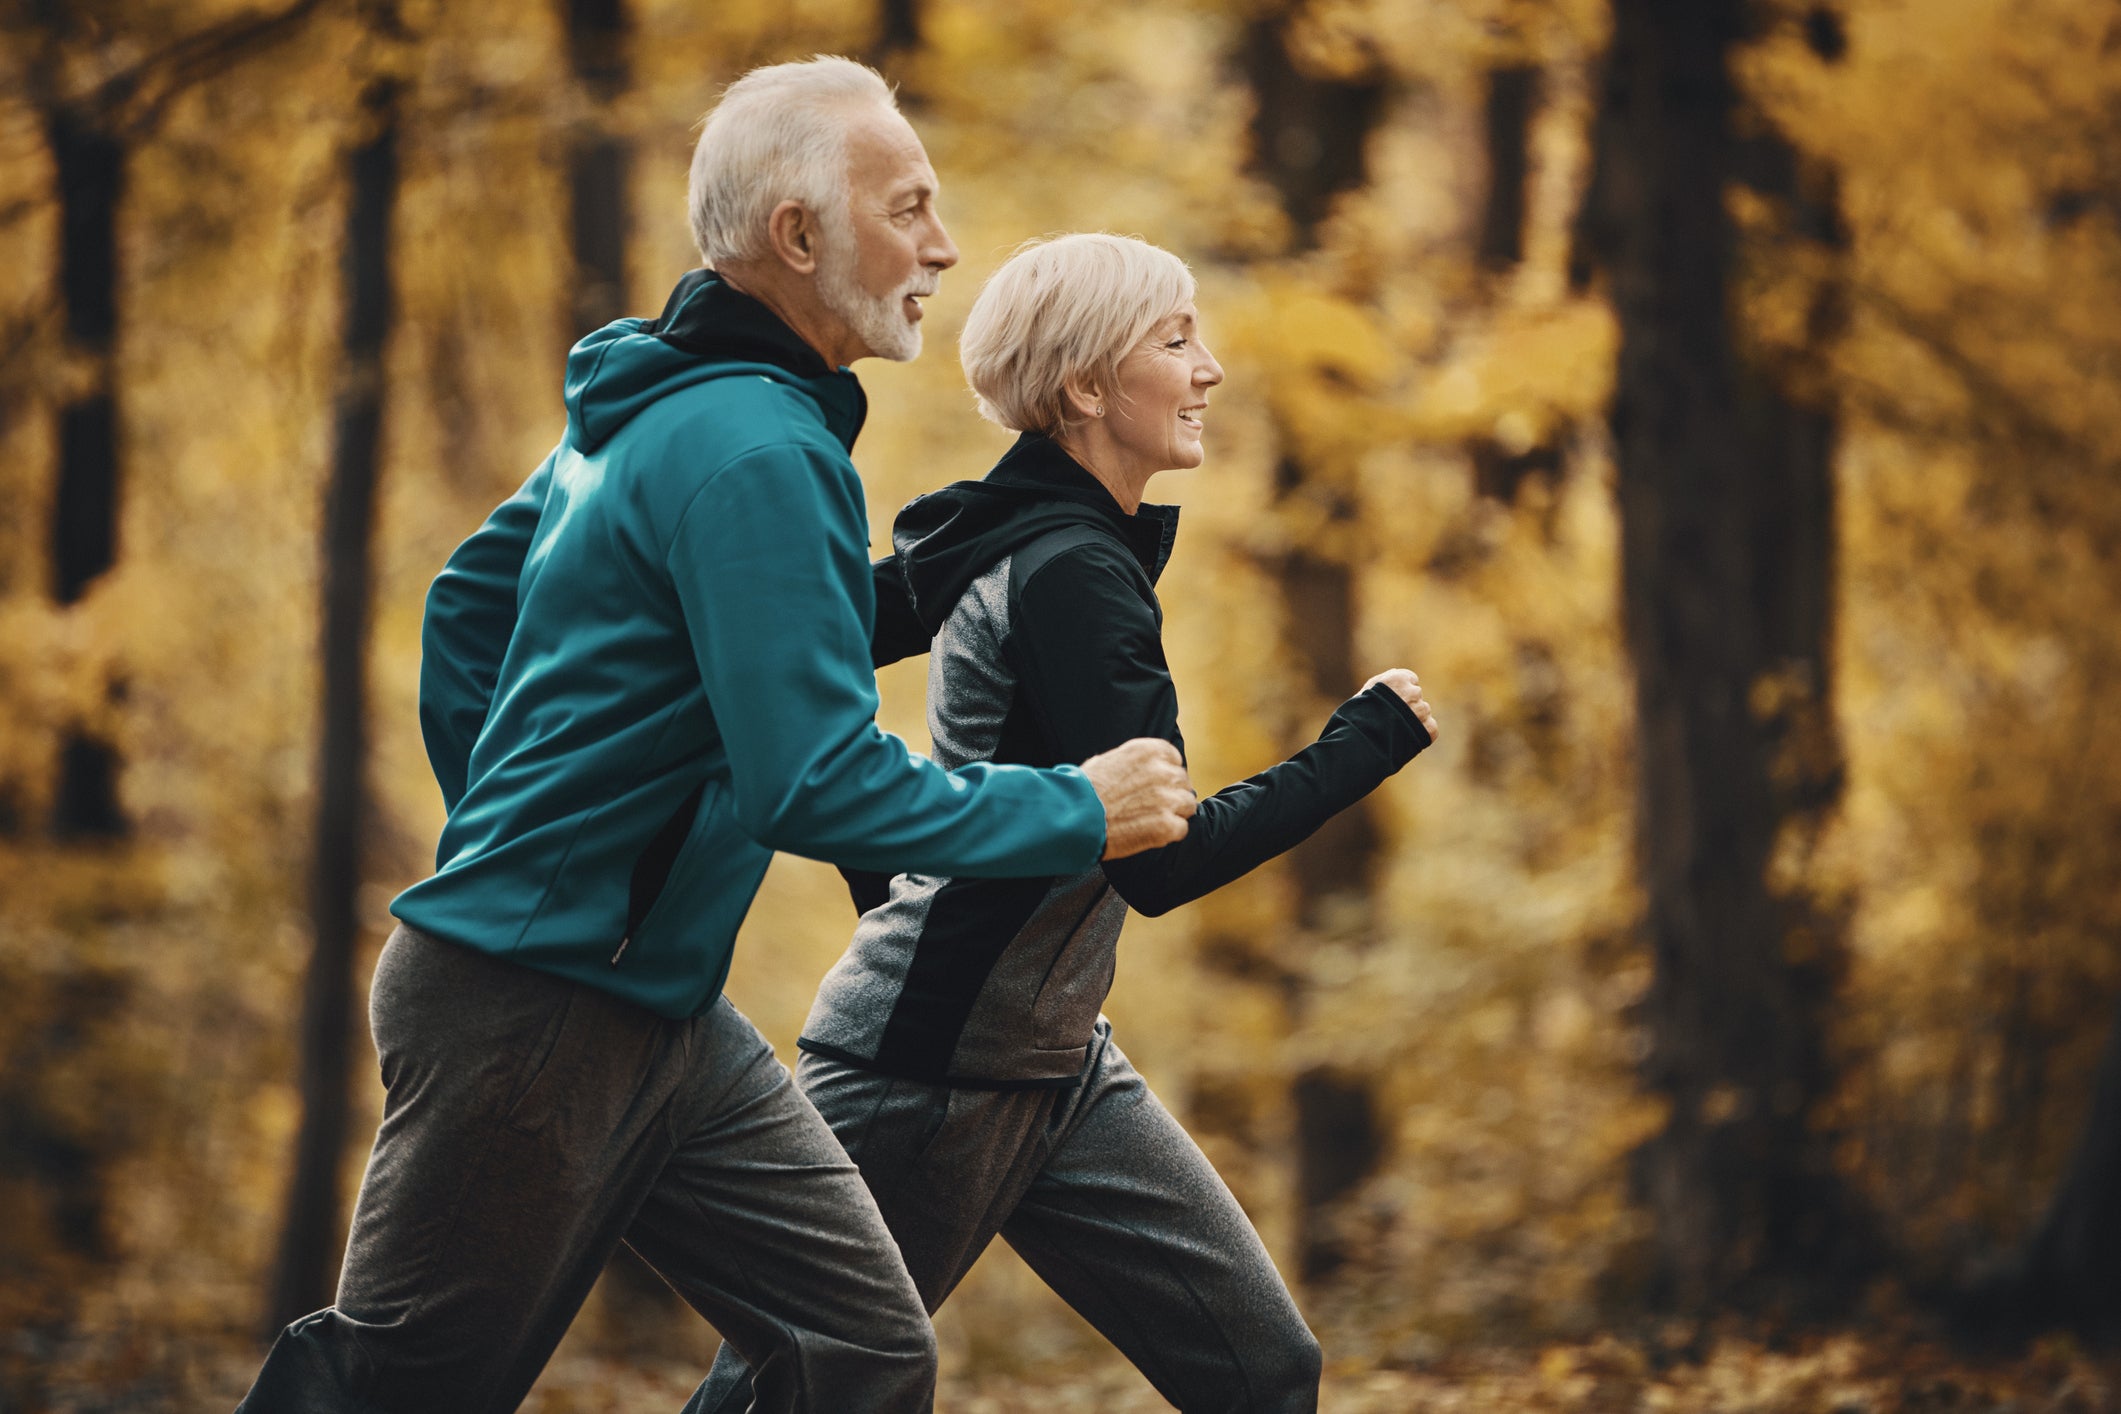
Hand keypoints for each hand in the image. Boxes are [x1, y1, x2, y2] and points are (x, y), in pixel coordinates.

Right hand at [1082, 738, 1196, 858]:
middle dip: (1170, 794)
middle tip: (1150, 806)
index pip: (1174, 759)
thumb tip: (1137, 769)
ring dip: (1174, 814)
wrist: (1072, 818)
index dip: (1166, 775)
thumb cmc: (1082, 791)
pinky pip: (1182, 829)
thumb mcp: (1106, 761)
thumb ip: (1131, 763)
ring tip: (1150, 821)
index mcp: (1148, 751)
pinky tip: (1148, 833)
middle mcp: (1163, 771)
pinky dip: (1168, 834)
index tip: (1155, 785)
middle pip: (1183, 783)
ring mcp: (1167, 799)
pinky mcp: (1167, 825)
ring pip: (1188, 806)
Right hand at [1362, 668, 1438, 741]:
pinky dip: (1421, 733)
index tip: (1392, 702)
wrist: (1363, 742)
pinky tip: (1406, 738)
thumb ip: (1382, 680)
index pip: (1410, 680)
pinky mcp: (1429, 728)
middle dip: (1407, 706)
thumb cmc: (1359, 716)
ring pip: (1423, 713)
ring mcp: (1422, 710)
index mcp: (1399, 679)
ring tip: (1396, 731)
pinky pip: (1430, 728)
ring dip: (1414, 720)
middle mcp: (1414, 692)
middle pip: (1416, 697)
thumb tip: (1395, 672)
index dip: (1401, 692)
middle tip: (1392, 719)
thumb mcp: (1365, 692)